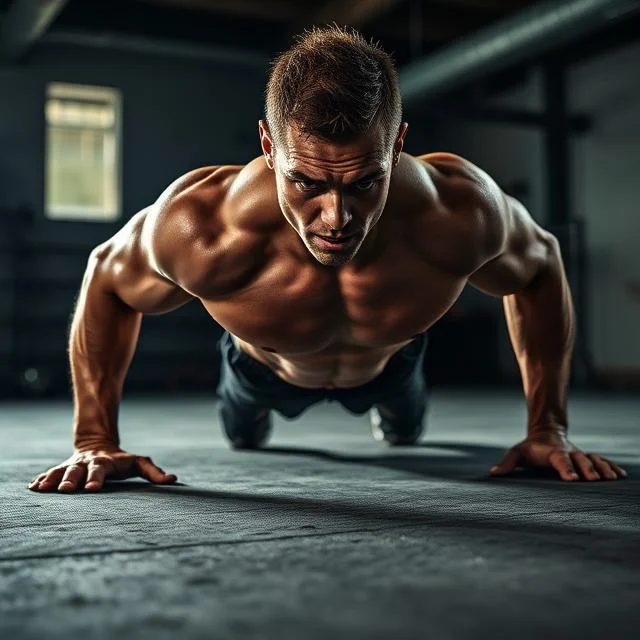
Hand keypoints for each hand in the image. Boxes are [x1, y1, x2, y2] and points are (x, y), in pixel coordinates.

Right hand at [28, 445, 177, 492]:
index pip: (100, 470)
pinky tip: (33, 487)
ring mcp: (73, 465)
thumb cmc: (122, 461)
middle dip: (71, 480)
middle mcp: (87, 463)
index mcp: (105, 463)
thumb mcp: (139, 463)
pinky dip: (42, 479)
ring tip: (42, 489)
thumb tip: (173, 480)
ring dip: (52, 479)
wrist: (98, 445)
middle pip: (77, 470)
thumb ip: (154, 472)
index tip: (91, 489)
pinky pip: (50, 473)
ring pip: (61, 471)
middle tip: (65, 491)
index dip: (96, 479)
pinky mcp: (62, 469)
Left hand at [489, 430, 626, 480]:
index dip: (566, 469)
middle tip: (596, 480)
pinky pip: (601, 460)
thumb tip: (493, 474)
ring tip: (613, 478)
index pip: (560, 460)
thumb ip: (506, 463)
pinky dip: (611, 466)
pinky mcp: (586, 457)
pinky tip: (621, 475)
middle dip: (588, 469)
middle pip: (580, 460)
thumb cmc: (529, 448)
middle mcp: (569, 453)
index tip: (572, 479)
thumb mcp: (517, 453)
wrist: (545, 434)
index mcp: (552, 453)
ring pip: (593, 459)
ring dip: (603, 468)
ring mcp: (579, 454)